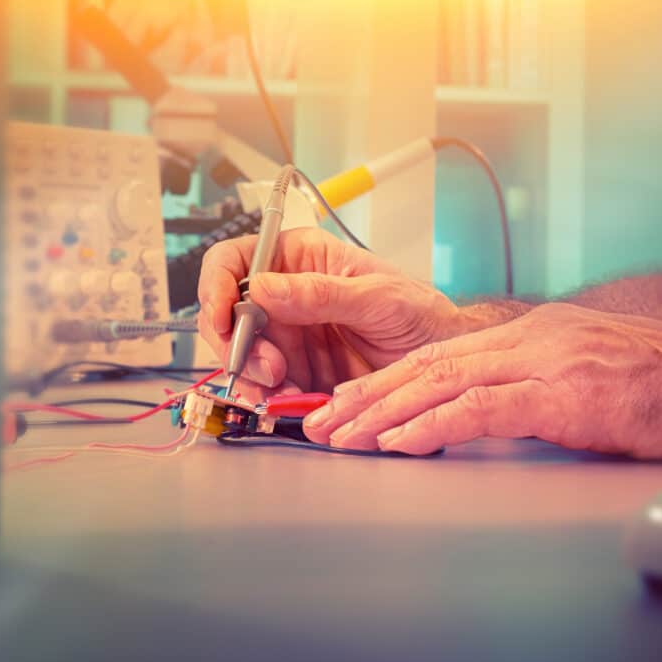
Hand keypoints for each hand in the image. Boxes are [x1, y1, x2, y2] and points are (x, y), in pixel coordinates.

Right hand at [197, 228, 472, 397]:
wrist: (445, 363)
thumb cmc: (422, 314)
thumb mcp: (377, 298)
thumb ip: (321, 293)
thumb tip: (264, 287)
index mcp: (300, 259)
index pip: (235, 261)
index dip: (216, 286)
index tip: (221, 317)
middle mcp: (287, 295)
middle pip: (229, 315)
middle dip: (238, 345)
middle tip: (269, 369)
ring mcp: (290, 335)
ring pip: (243, 356)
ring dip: (255, 378)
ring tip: (286, 390)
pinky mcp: (298, 372)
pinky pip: (267, 386)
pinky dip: (273, 398)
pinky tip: (295, 402)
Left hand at [302, 302, 661, 457]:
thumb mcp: (594, 376)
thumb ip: (543, 386)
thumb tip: (501, 414)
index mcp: (537, 331)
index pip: (443, 355)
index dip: (388, 382)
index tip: (349, 406)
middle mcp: (534, 337)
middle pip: (429, 364)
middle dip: (368, 396)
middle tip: (321, 423)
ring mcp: (550, 361)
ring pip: (443, 383)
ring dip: (383, 414)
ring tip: (339, 436)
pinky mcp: (569, 394)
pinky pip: (484, 409)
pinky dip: (432, 426)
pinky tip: (398, 442)